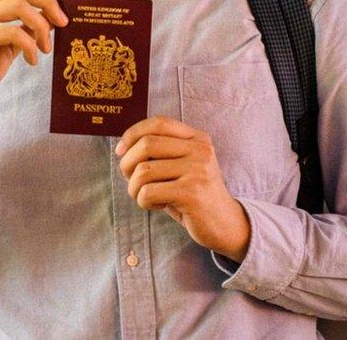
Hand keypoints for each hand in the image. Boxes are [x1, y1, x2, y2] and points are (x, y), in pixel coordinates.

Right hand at [0, 0, 72, 142]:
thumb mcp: (4, 45)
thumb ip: (22, 29)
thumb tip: (51, 17)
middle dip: (48, 2)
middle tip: (64, 22)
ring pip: (18, 6)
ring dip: (41, 25)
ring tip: (46, 47)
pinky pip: (12, 33)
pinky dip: (30, 45)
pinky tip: (33, 60)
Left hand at [115, 116, 250, 262]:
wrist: (225, 224)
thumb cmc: (194, 196)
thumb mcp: (182, 167)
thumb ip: (161, 153)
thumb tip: (123, 148)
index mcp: (198, 138)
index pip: (159, 123)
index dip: (133, 134)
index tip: (120, 151)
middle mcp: (200, 150)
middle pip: (147, 144)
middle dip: (128, 164)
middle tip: (130, 180)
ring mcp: (197, 170)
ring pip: (143, 171)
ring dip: (134, 188)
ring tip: (146, 197)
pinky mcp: (191, 193)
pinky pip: (148, 192)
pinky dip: (144, 202)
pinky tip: (158, 206)